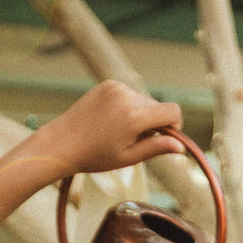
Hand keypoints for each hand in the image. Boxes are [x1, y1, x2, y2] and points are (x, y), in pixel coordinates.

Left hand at [34, 81, 183, 174]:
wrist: (62, 143)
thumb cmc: (94, 156)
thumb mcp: (128, 157)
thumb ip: (156, 149)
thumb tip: (180, 147)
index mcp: (134, 117)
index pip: (172, 111)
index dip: (175, 126)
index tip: (167, 138)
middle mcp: (127, 96)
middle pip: (157, 107)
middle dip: (155, 123)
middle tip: (137, 142)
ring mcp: (116, 87)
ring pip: (143, 101)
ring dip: (140, 115)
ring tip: (120, 133)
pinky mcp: (108, 84)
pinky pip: (128, 95)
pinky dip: (127, 107)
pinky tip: (111, 122)